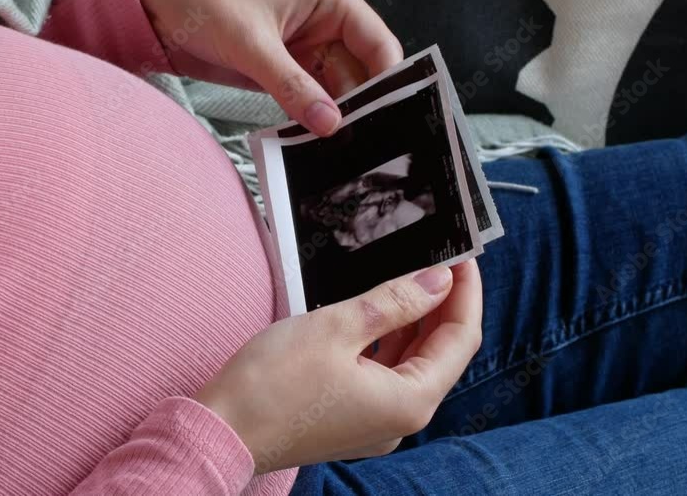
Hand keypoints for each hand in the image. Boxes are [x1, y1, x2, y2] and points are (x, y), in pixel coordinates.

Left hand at [136, 0, 402, 135]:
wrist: (158, 8)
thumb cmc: (206, 2)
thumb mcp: (251, 44)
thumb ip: (292, 85)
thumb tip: (331, 124)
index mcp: (333, 1)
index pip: (379, 45)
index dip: (390, 82)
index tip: (393, 121)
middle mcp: (327, 27)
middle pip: (362, 74)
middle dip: (362, 108)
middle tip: (368, 149)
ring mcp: (307, 52)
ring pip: (336, 92)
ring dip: (336, 120)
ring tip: (344, 156)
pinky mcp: (286, 73)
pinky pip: (309, 101)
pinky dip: (311, 121)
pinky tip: (315, 147)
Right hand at [194, 261, 481, 472]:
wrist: (221, 430)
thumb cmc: (271, 385)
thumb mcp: (337, 327)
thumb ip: (395, 302)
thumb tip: (437, 281)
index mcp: (409, 401)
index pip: (460, 339)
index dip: (465, 293)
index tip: (462, 256)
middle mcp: (400, 420)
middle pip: (440, 354)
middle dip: (443, 306)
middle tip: (439, 260)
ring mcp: (375, 423)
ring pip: (411, 364)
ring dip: (415, 323)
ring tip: (412, 278)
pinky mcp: (351, 419)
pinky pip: (385, 377)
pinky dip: (389, 344)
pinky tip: (380, 315)